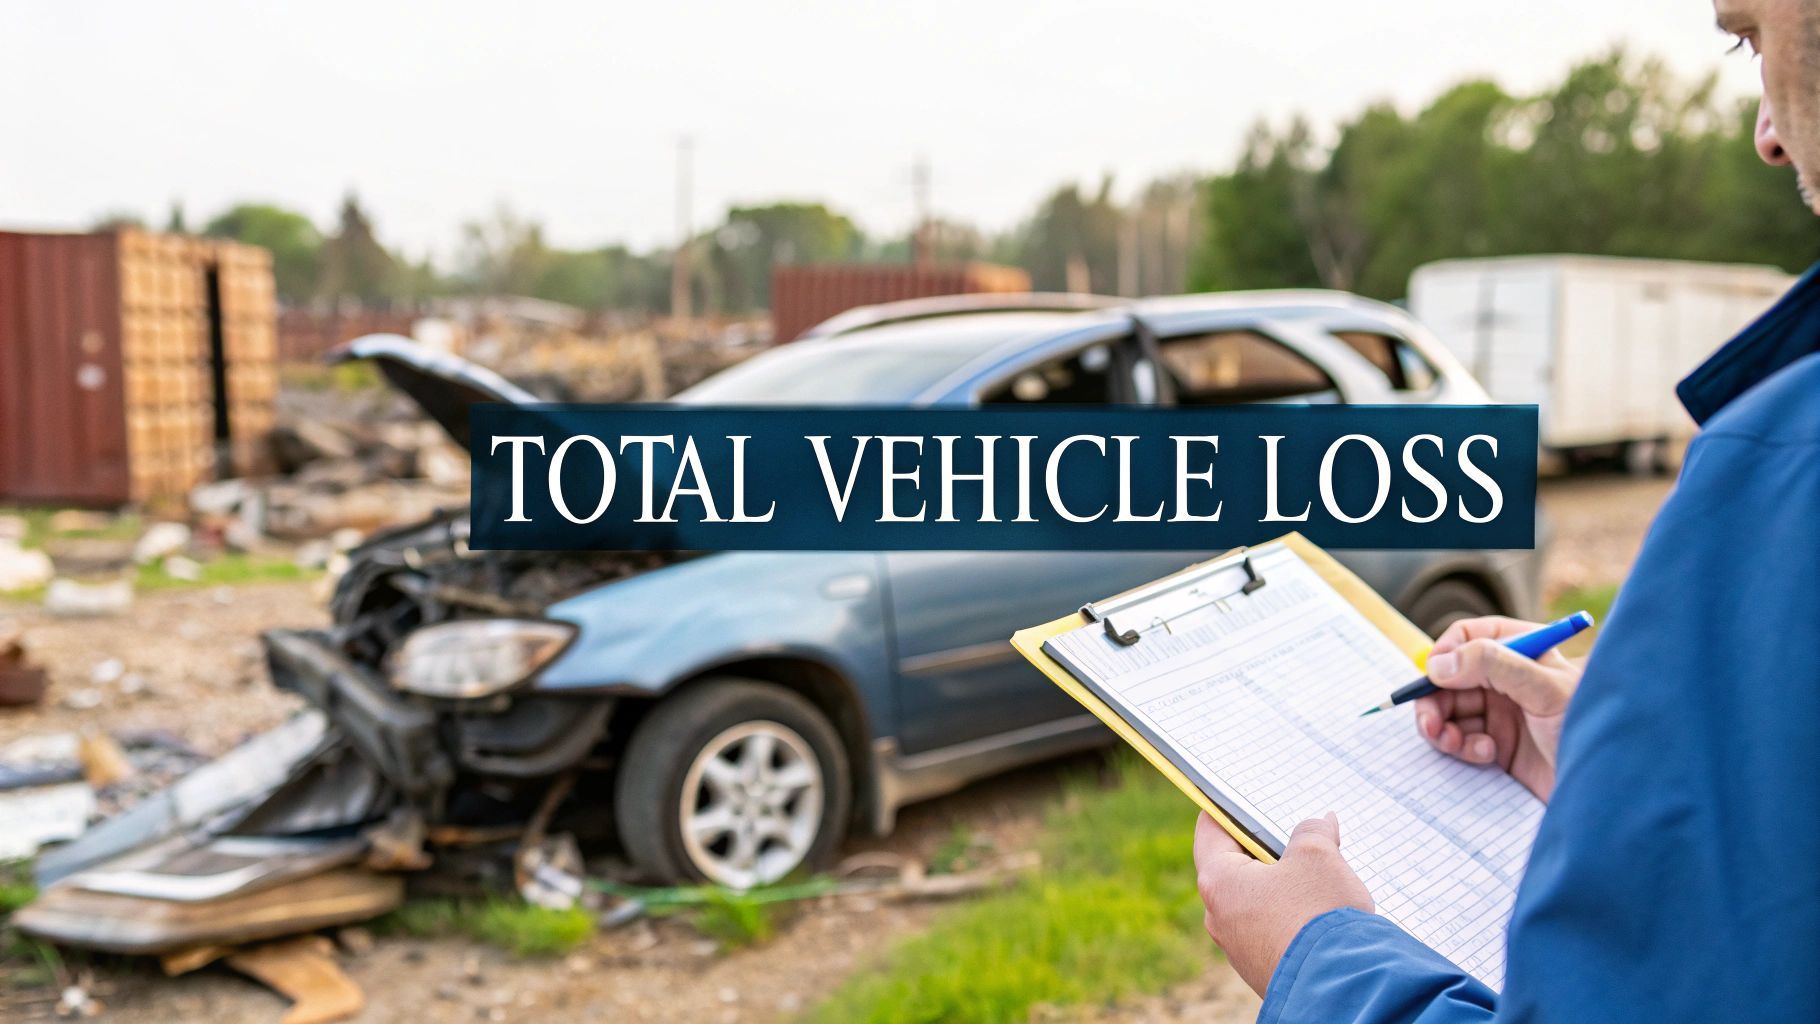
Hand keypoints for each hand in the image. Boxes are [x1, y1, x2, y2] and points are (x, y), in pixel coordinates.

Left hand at [1193, 811, 1372, 995]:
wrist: (1341, 986)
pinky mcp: (1263, 968)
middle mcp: (1219, 916)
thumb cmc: (1320, 915)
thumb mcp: (1319, 855)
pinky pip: (1272, 929)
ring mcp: (1239, 947)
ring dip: (1283, 884)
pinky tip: (1319, 910)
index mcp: (1218, 882)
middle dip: (1267, 849)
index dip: (1228, 809)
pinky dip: (1291, 914)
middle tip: (1296, 834)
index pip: (1210, 831)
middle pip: (1236, 867)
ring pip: (1257, 901)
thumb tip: (1320, 823)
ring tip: (1317, 872)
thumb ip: (1313, 831)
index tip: (1241, 797)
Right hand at [1416, 616, 1582, 800]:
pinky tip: (1484, 755)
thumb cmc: (1587, 732)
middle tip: (1430, 724)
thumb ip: (1494, 665)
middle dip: (1435, 699)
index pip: (1470, 635)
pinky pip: (1460, 738)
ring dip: (1441, 726)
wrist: (1607, 792)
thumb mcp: (1545, 690)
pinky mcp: (1498, 746)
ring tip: (1451, 743)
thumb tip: (1440, 663)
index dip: (1446, 653)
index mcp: (1524, 652)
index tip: (1434, 677)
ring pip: (1449, 709)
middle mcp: (1509, 678)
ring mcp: (1502, 713)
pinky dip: (1460, 746)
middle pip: (1450, 677)